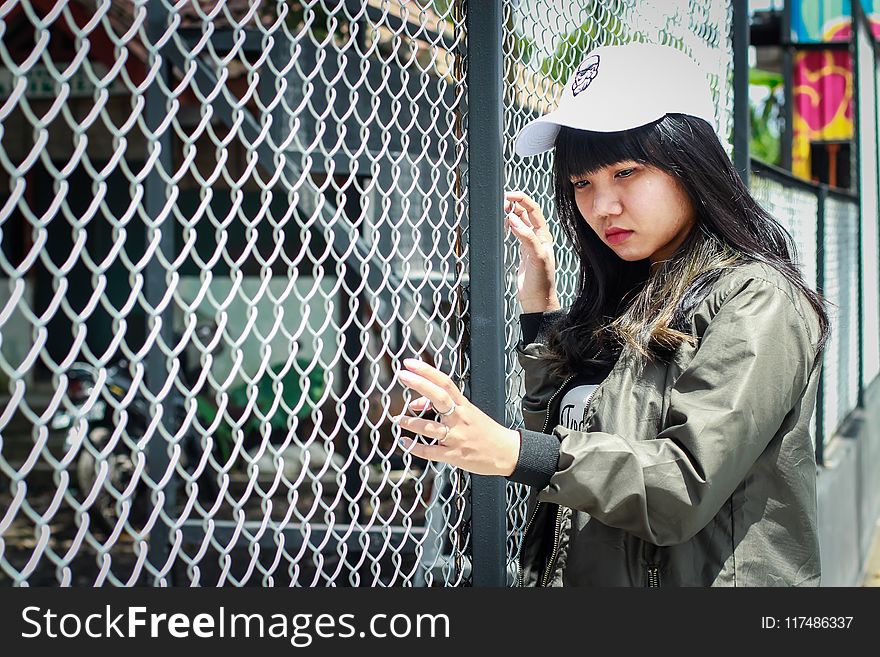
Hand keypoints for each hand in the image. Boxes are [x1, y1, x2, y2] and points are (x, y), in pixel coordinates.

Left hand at [389, 358, 520, 476]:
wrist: (507, 453)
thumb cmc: (485, 431)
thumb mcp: (468, 413)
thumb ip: (442, 406)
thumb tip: (416, 403)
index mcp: (464, 405)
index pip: (445, 382)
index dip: (427, 371)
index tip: (410, 363)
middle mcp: (460, 418)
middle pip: (439, 398)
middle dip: (420, 385)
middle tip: (402, 375)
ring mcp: (457, 437)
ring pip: (431, 428)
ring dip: (411, 422)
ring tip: (397, 418)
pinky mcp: (454, 456)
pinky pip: (431, 452)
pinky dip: (415, 448)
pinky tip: (404, 443)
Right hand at [504, 191, 559, 312]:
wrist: (537, 301)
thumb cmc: (541, 282)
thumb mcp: (536, 257)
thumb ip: (526, 237)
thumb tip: (513, 219)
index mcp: (544, 235)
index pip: (533, 210)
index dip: (522, 199)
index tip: (508, 195)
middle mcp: (538, 237)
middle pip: (526, 213)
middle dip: (515, 203)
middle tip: (501, 201)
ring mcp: (529, 244)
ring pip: (519, 221)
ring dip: (511, 212)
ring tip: (500, 208)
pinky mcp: (522, 252)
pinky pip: (515, 232)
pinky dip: (508, 225)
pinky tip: (503, 223)